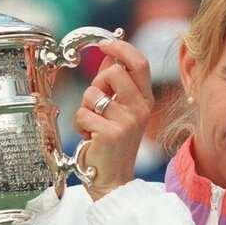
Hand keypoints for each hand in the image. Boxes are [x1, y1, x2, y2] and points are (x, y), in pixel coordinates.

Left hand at [74, 40, 153, 199]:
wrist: (114, 180)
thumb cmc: (114, 145)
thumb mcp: (121, 111)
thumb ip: (116, 84)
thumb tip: (109, 58)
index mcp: (146, 100)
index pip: (140, 63)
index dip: (121, 48)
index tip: (104, 44)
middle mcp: (140, 109)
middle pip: (114, 73)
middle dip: (97, 83)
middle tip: (97, 103)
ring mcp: (126, 122)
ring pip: (93, 94)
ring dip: (86, 108)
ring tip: (94, 126)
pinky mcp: (109, 134)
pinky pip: (83, 114)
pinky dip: (79, 125)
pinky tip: (89, 138)